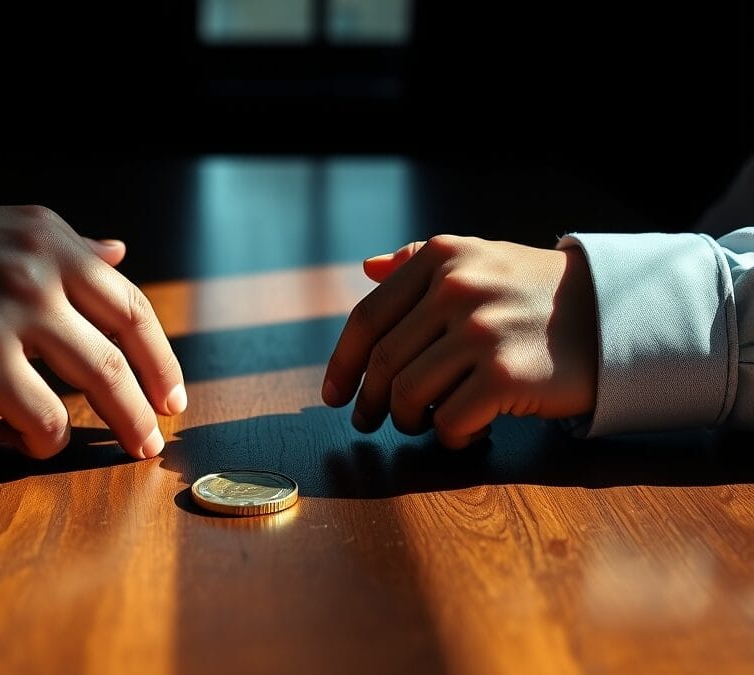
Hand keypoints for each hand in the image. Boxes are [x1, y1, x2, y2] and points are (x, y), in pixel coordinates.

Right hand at [0, 194, 185, 458]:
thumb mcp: (6, 232)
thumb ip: (68, 249)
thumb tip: (118, 251)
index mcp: (54, 241)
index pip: (131, 304)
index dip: (161, 356)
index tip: (172, 392)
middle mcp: (41, 270)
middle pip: (122, 347)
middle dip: (150, 400)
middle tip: (157, 436)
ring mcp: (10, 310)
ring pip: (96, 381)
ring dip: (121, 424)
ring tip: (127, 448)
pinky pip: (38, 413)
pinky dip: (46, 438)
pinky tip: (33, 443)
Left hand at [322, 235, 597, 447]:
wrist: (615, 312)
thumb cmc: (534, 292)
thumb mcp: (479, 257)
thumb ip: (418, 261)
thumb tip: (368, 268)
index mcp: (440, 258)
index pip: (367, 320)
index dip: (343, 364)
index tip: (334, 394)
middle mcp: (456, 288)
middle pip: (383, 364)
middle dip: (370, 402)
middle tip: (371, 421)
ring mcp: (481, 331)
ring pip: (408, 397)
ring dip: (408, 421)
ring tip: (425, 423)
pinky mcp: (506, 375)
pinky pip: (450, 422)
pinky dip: (450, 437)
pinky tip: (467, 432)